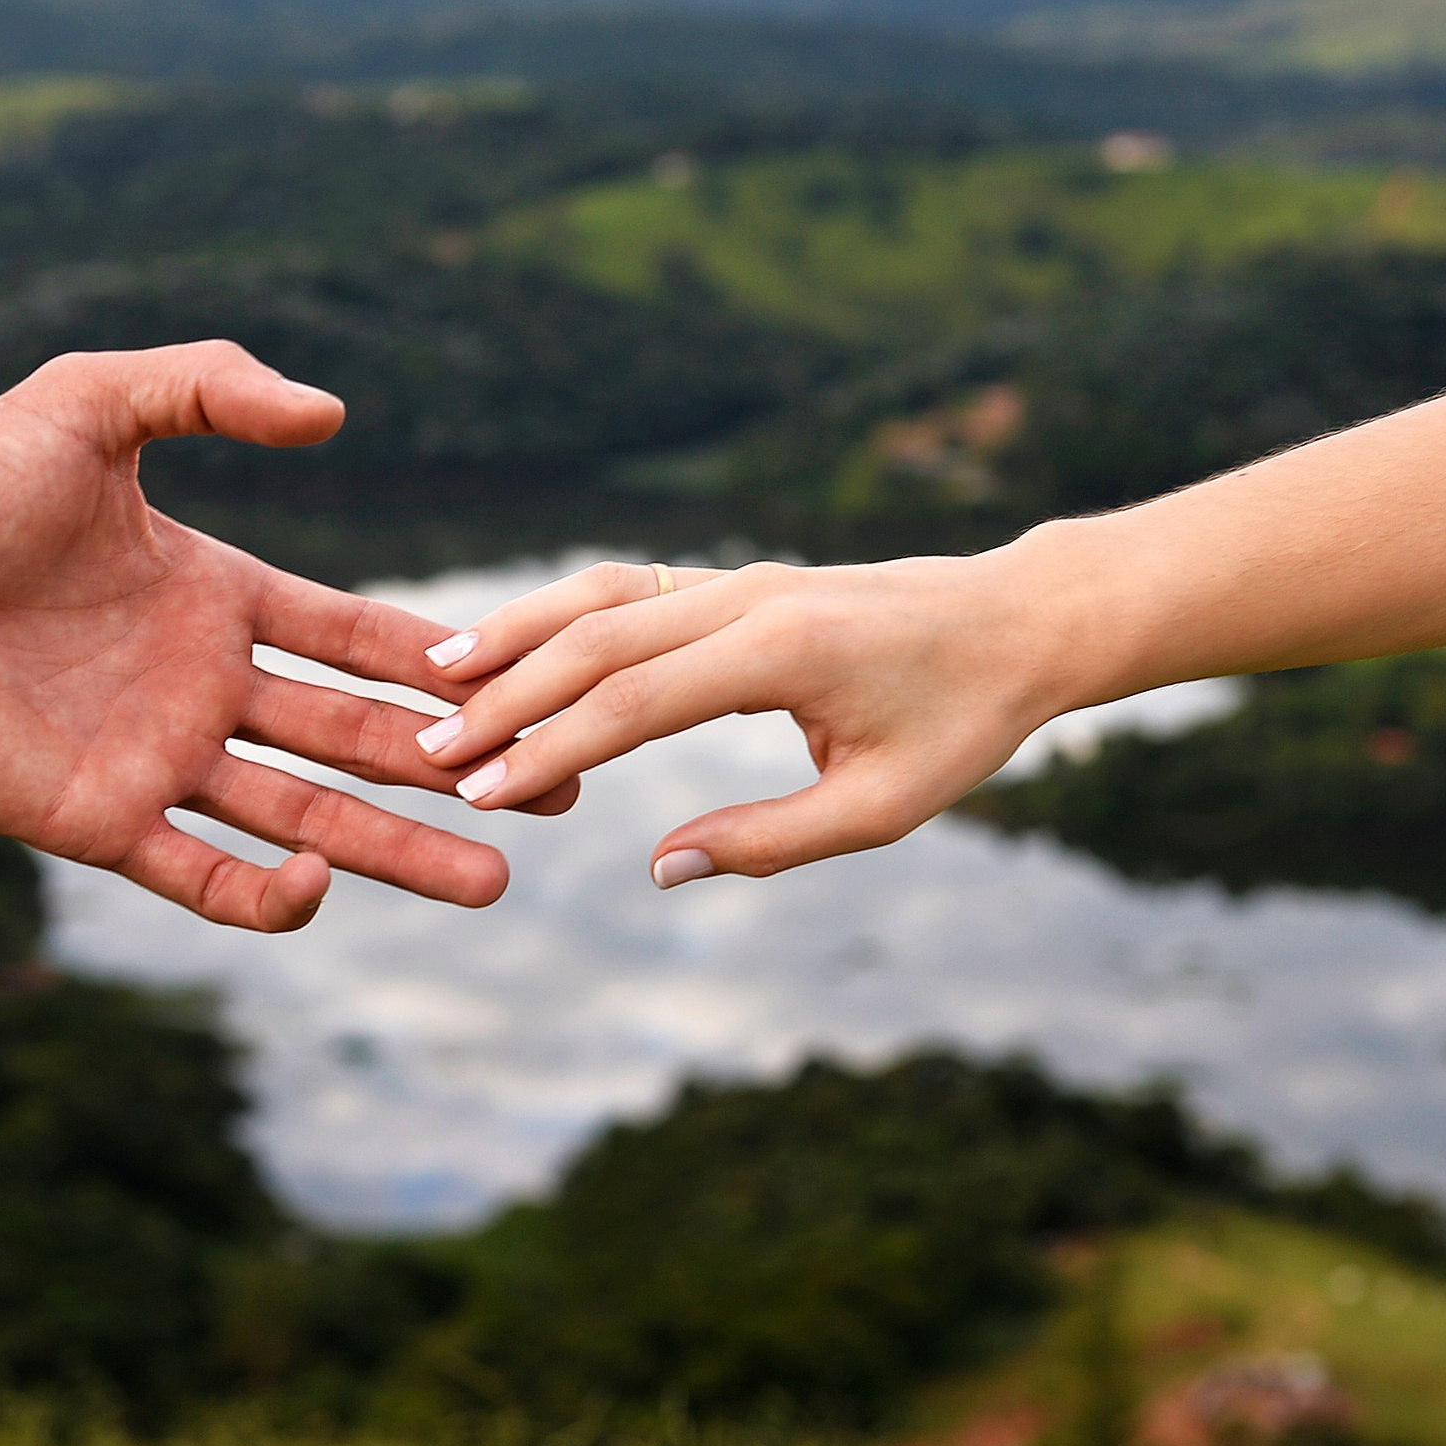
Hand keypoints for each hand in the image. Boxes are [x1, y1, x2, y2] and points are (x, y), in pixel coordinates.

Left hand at [0, 341, 570, 931]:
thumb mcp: (93, 402)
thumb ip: (209, 388)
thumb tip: (334, 415)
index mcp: (217, 596)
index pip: (355, 637)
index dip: (438, 664)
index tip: (529, 682)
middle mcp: (202, 686)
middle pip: (356, 742)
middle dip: (454, 771)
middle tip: (554, 798)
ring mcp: (156, 758)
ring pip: (305, 820)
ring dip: (396, 851)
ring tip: (492, 881)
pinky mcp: (97, 820)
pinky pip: (199, 876)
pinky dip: (265, 898)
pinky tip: (323, 892)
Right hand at [414, 556, 1075, 887]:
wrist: (1017, 619)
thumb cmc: (959, 723)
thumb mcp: (883, 806)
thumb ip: (770, 840)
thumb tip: (661, 868)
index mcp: (782, 652)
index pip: (633, 704)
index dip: (548, 750)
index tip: (480, 793)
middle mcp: (747, 598)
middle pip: (596, 643)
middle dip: (506, 698)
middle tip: (429, 753)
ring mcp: (738, 578)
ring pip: (602, 599)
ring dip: (517, 638)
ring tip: (439, 678)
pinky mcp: (735, 578)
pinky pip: (630, 588)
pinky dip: (561, 612)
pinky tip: (511, 643)